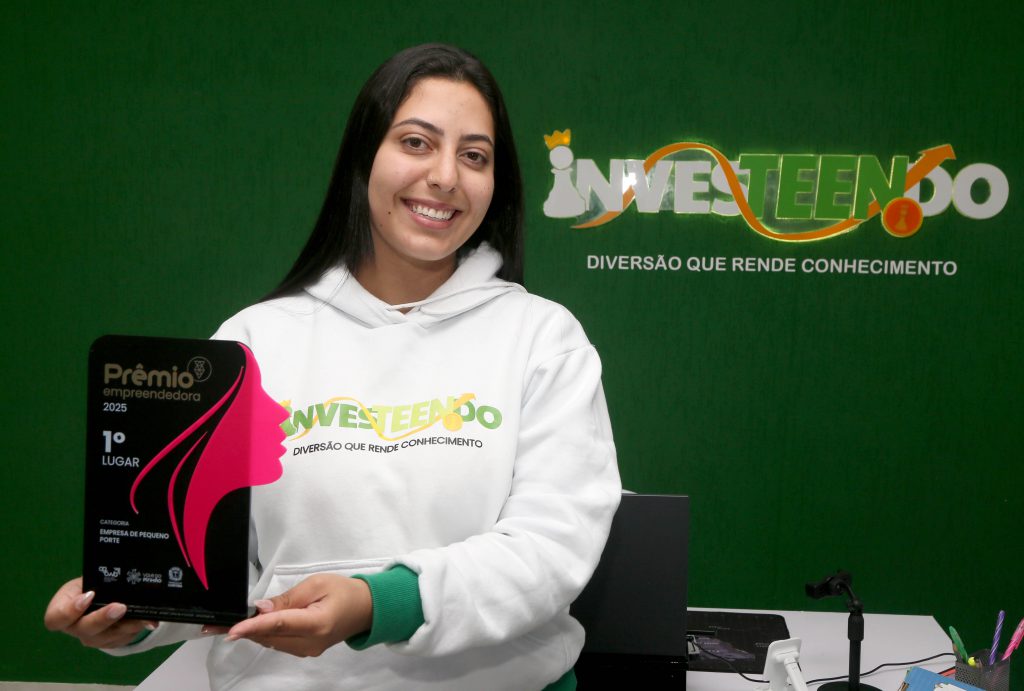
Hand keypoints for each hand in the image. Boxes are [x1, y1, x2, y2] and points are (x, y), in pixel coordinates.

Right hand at [43, 577, 155, 648]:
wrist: (98, 595)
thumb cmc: (89, 584)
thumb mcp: (87, 578)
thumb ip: (97, 579)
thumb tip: (118, 578)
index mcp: (60, 611)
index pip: (56, 618)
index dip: (70, 611)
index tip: (89, 596)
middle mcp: (74, 628)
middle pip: (85, 629)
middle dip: (104, 619)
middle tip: (120, 607)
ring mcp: (92, 638)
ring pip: (107, 638)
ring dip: (127, 627)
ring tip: (142, 616)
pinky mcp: (109, 642)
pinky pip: (122, 639)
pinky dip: (136, 629)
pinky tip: (148, 621)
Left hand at [226, 573, 371, 656]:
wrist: (366, 608)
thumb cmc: (343, 591)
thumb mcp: (317, 584)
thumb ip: (288, 598)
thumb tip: (261, 608)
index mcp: (317, 623)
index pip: (279, 625)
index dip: (253, 627)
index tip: (231, 629)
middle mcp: (310, 643)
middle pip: (270, 637)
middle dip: (243, 630)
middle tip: (215, 623)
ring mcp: (307, 650)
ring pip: (271, 643)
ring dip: (251, 633)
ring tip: (228, 623)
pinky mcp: (305, 651)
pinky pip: (278, 644)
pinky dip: (263, 634)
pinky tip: (252, 626)